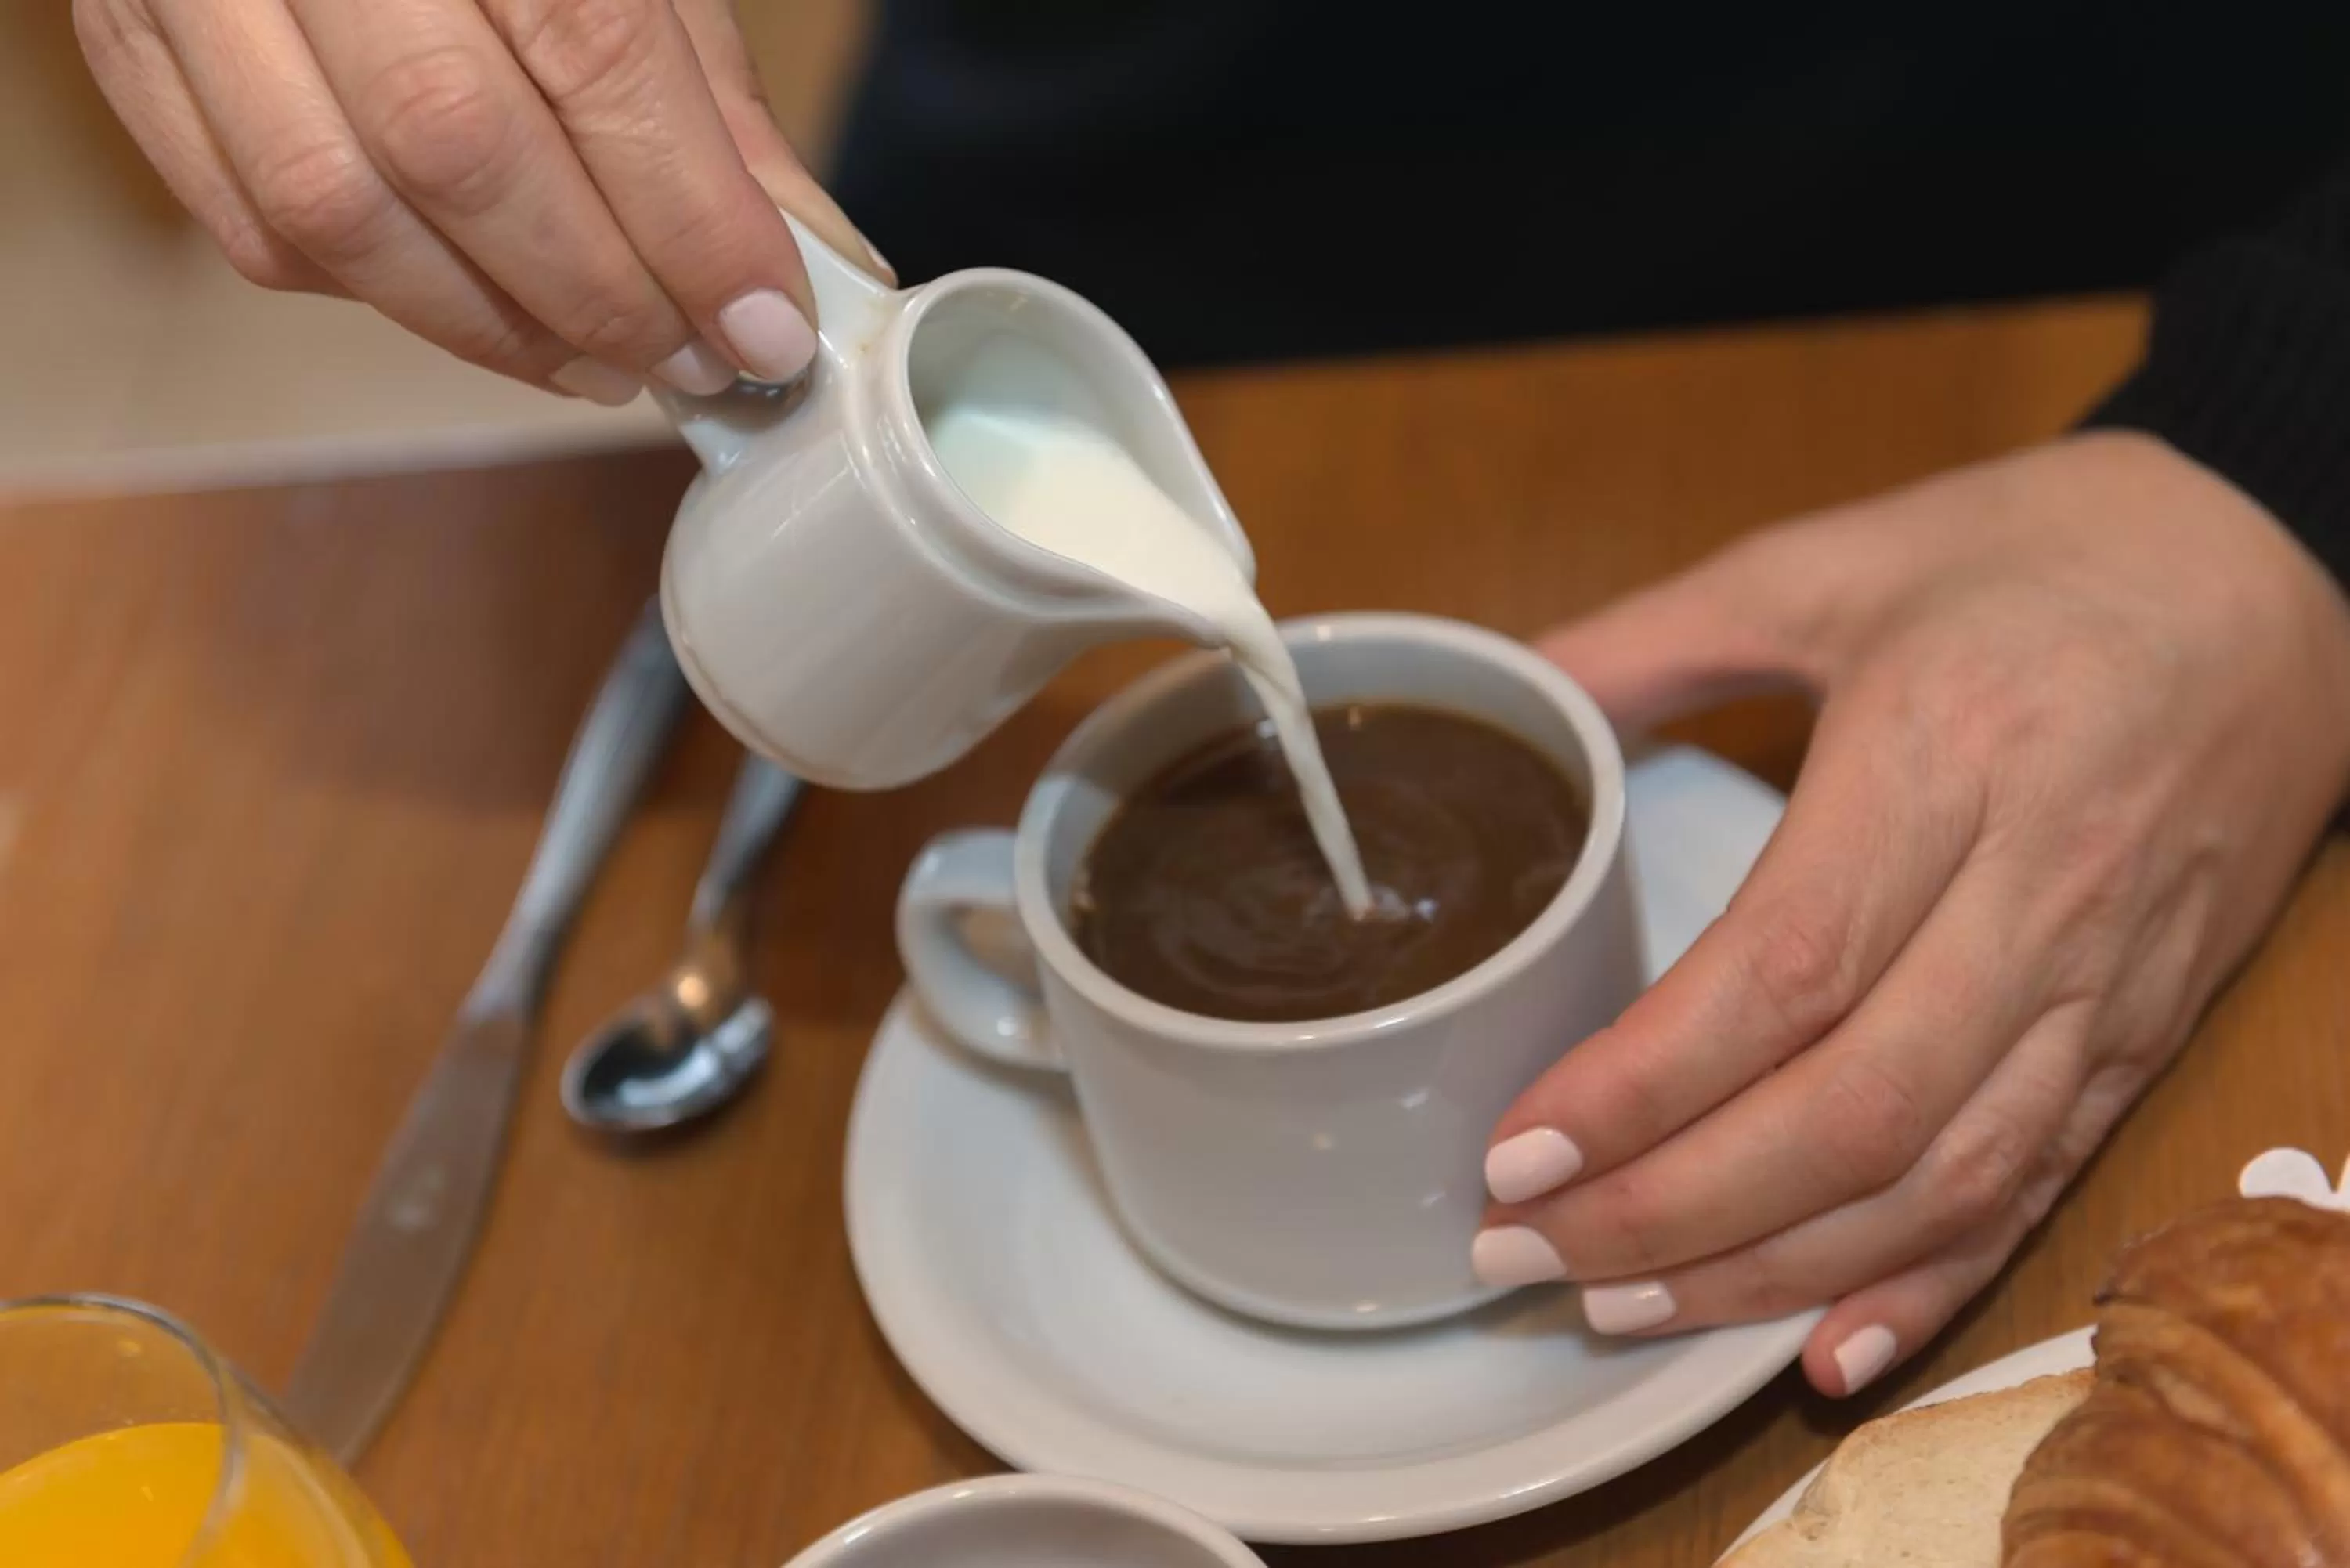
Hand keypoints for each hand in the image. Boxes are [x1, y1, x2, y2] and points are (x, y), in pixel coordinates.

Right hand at [75, 0, 888, 401]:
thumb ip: (705, 101)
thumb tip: (802, 263)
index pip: (592, 55)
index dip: (690, 219)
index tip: (766, 328)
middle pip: (456, 147)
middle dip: (599, 293)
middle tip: (693, 360)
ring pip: (337, 213)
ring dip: (494, 327)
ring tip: (604, 364)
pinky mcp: (125, 45)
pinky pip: (251, 225)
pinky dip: (383, 297)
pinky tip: (478, 305)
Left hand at [1475, 432, 2349, 1394]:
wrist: (2277, 564)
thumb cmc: (2038, 554)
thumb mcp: (1828, 561)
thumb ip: (1653, 638)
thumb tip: (1507, 690)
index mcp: (1942, 757)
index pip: (1784, 974)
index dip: (1645, 1088)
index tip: (1519, 1150)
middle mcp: (2035, 893)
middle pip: (1852, 1111)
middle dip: (1674, 1211)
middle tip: (1524, 1248)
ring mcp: (2105, 981)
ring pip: (1942, 1176)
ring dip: (1773, 1269)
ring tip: (1620, 1304)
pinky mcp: (2147, 1031)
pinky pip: (2040, 1186)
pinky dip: (1929, 1283)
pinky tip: (1822, 1351)